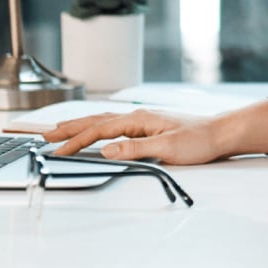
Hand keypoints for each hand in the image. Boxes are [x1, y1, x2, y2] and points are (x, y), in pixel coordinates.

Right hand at [40, 109, 223, 165]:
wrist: (221, 134)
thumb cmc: (199, 140)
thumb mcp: (167, 147)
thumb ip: (135, 149)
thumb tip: (106, 150)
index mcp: (139, 120)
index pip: (100, 130)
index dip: (77, 141)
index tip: (58, 151)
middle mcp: (138, 117)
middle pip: (96, 120)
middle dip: (70, 128)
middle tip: (47, 136)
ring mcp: (143, 121)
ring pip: (104, 121)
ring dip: (82, 126)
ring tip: (62, 131)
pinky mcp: (149, 128)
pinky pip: (115, 125)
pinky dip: (98, 128)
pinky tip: (96, 131)